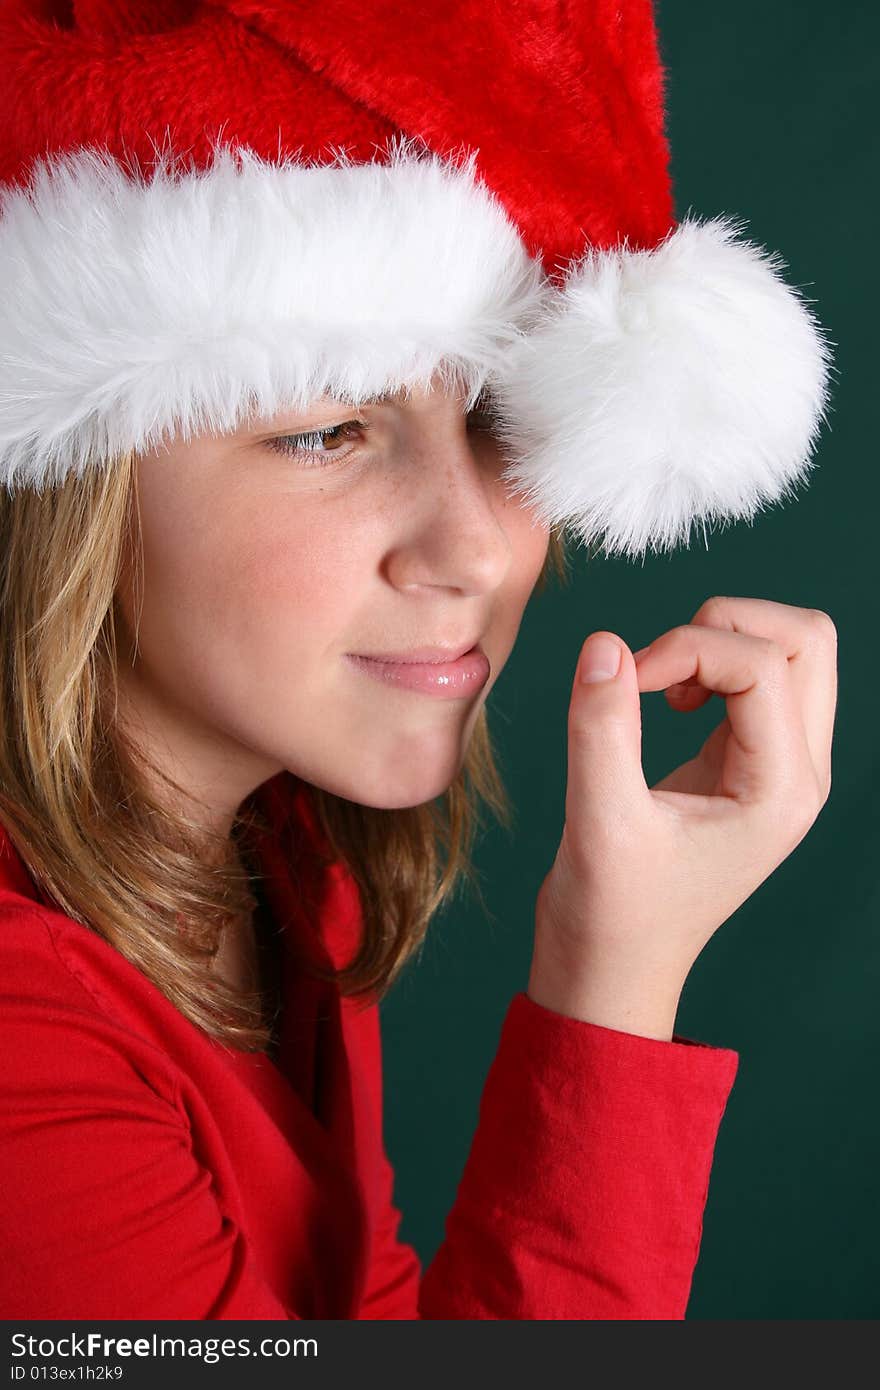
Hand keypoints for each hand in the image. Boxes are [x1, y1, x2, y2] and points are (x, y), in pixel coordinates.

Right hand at [530, 596, 837, 1034]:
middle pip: (807, 642)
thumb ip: (602, 727)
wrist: (612, 968)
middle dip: (728, 626)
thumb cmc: (611, 913)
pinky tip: (668, 700)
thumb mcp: (599, 819)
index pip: (763, 665)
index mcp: (782, 791)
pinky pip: (756, 677)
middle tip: (661, 664)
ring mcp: (778, 766)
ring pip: (789, 651)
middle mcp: (798, 774)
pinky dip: (710, 663)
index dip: (687, 648)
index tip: (622, 680)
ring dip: (722, 640)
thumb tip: (605, 644)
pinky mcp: (746, 761)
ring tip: (662, 683)